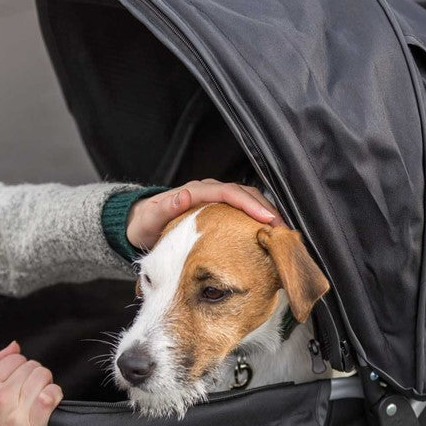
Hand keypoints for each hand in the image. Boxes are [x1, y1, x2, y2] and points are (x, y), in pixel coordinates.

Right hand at [0, 341, 62, 425]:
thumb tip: (14, 345)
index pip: (15, 358)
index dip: (20, 367)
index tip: (19, 380)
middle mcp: (0, 395)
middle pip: (31, 366)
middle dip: (34, 375)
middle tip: (30, 391)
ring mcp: (16, 410)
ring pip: (43, 376)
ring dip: (45, 384)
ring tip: (39, 396)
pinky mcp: (33, 425)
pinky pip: (52, 395)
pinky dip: (55, 395)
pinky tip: (49, 403)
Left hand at [125, 179, 282, 250]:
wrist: (142, 224)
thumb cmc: (147, 223)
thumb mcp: (150, 218)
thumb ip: (166, 208)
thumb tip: (185, 195)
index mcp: (196, 192)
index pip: (229, 193)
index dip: (250, 204)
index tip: (266, 217)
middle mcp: (209, 192)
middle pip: (245, 194)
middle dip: (266, 209)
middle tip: (283, 229)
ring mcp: (216, 200)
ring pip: (248, 201)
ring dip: (266, 214)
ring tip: (282, 232)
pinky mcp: (219, 210)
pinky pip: (243, 211)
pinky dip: (258, 219)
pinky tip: (268, 234)